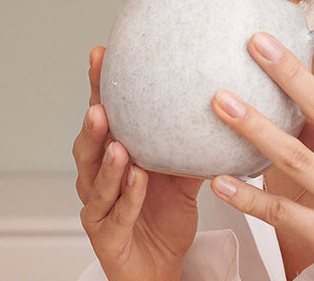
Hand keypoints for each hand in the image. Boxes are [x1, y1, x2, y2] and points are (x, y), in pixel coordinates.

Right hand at [72, 47, 202, 280]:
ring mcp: (98, 207)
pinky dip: (126, 196)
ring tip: (116, 141)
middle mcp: (97, 178)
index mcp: (113, 156)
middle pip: (88, 144)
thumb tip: (225, 107)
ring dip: (105, 160)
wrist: (159, 268)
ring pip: (94, 180)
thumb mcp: (183, 177)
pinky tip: (136, 179)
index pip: (104, 116)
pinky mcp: (105, 236)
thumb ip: (192, 146)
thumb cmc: (164, 219)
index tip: (100, 55)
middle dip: (93, 120)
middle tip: (101, 100)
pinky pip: (116, 214)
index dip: (98, 87)